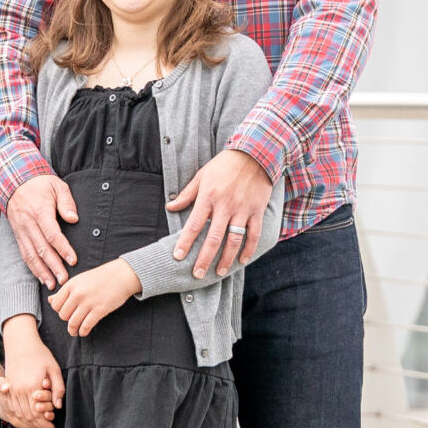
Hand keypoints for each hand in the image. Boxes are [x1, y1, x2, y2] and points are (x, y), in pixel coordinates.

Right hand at [0, 319, 64, 426]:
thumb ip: (58, 388)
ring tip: (39, 425)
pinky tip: (28, 417)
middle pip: (28, 415)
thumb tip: (58, 406)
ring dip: (29, 422)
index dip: (45, 422)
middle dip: (38, 425)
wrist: (20, 343)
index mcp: (32, 386)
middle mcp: (20, 389)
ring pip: (19, 413)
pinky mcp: (8, 386)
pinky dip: (20, 415)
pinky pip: (12, 407)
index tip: (52, 427)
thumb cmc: (40, 354)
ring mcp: (12, 388)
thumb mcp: (54, 369)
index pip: (38, 412)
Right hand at [7, 174, 78, 287]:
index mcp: (39, 211)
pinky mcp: (18, 235)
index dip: (63, 249)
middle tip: (65, 280)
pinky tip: (42, 277)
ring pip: (31, 255)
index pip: (52, 234)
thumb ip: (66, 202)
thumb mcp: (57, 186)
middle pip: (41, 249)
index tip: (73, 260)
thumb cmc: (40, 184)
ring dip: (42, 272)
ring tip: (52, 284)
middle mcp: (28, 223)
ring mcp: (21, 231)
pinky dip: (33, 268)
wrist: (14, 181)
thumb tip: (74, 219)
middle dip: (53, 266)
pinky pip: (25, 254)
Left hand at [47, 258, 139, 337]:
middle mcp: (78, 293)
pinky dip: (83, 331)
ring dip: (73, 330)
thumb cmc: (99, 277)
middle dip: (67, 320)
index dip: (59, 311)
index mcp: (71, 285)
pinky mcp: (100, 310)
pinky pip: (86, 325)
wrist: (120, 275)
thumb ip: (64, 291)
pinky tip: (84, 332)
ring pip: (73, 322)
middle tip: (72, 320)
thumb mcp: (79, 280)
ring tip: (75, 331)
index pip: (55, 305)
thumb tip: (50, 300)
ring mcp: (89, 302)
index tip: (66, 312)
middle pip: (63, 315)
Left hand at [167, 148, 273, 278]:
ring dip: (226, 259)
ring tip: (218, 272)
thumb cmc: (224, 165)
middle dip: (204, 258)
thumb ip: (187, 194)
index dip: (185, 242)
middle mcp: (225, 206)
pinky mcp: (257, 211)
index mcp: (209, 197)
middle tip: (197, 274)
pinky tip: (242, 260)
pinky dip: (248, 249)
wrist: (255, 153)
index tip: (178, 257)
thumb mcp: (202, 176)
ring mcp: (243, 210)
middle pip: (213, 238)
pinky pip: (253, 234)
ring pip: (234, 240)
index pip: (194, 224)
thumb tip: (170, 207)